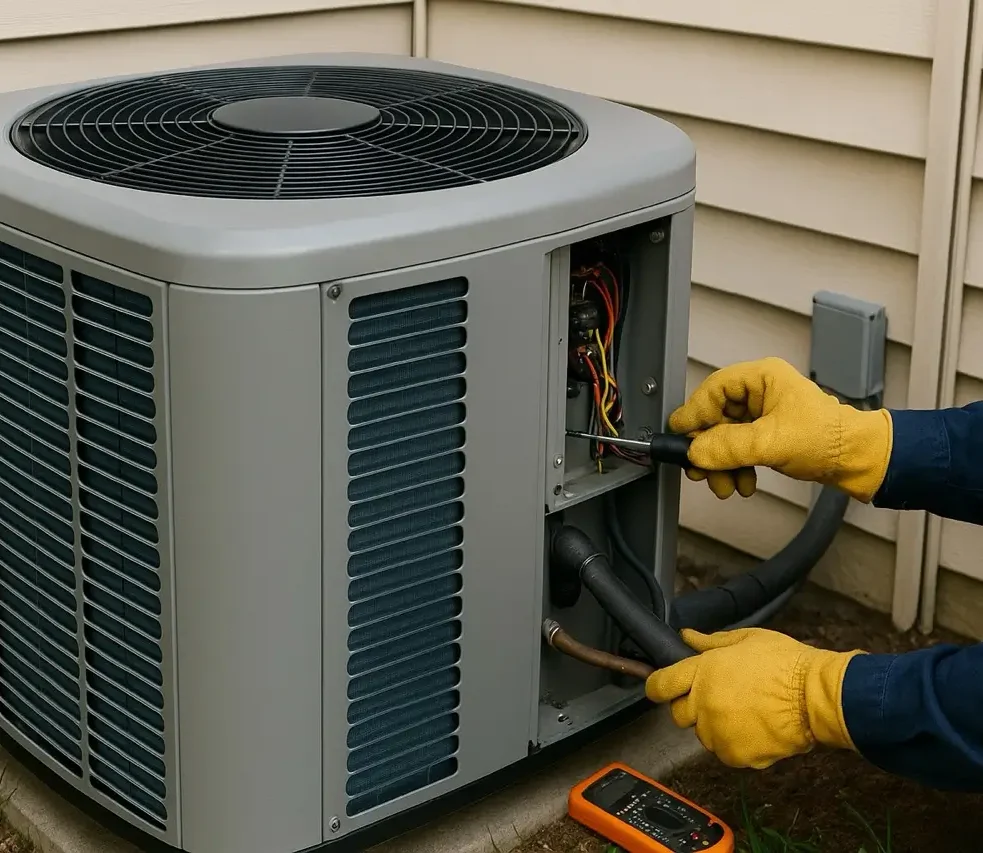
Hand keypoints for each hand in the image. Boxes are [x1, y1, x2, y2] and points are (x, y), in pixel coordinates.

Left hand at [645, 627, 862, 768]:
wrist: (815, 696)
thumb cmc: (785, 663)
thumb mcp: (746, 640)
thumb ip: (710, 641)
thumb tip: (686, 636)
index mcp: (702, 671)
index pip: (660, 685)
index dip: (657, 687)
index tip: (661, 688)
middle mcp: (704, 703)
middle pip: (678, 714)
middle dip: (691, 707)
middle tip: (717, 698)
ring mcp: (718, 732)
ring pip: (703, 734)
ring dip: (715, 726)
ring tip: (744, 713)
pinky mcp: (735, 755)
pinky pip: (725, 752)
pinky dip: (735, 744)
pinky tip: (755, 729)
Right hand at [669, 357, 891, 500]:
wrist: (859, 461)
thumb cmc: (831, 439)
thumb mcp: (772, 442)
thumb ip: (729, 447)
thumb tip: (696, 452)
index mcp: (763, 378)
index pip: (713, 389)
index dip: (695, 413)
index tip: (681, 435)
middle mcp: (760, 392)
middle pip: (715, 416)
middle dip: (709, 448)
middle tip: (701, 469)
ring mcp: (762, 414)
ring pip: (723, 436)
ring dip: (721, 464)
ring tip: (725, 485)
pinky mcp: (766, 435)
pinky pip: (736, 449)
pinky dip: (734, 468)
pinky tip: (741, 483)